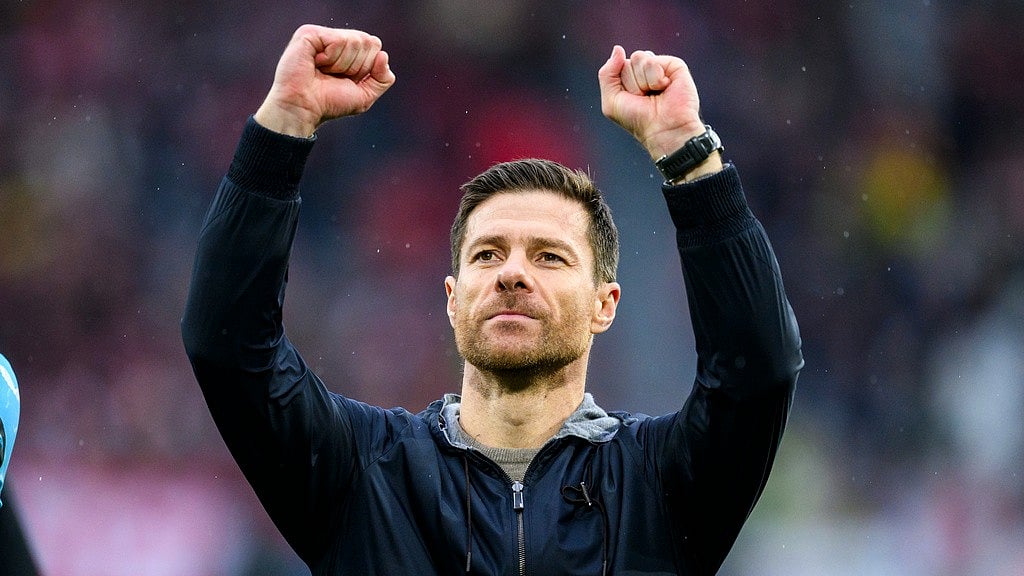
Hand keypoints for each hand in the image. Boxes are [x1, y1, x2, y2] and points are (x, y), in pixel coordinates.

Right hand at [254, 25, 395, 136]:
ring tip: (323, 71)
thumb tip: (383, 55)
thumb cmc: (329, 103)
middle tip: (334, 76)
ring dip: (342, 64)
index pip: (375, 46)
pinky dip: (331, 59)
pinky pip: (338, 40)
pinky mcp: (310, 33)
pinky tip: (316, 64)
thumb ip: (382, 78)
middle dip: (356, 66)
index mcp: (349, 50)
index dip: (366, 67)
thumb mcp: (365, 95)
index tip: (347, 79)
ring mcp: (322, 35)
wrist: (304, 109)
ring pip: (354, 41)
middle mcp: (337, 39)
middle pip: (368, 41)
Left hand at [598, 46, 708, 161]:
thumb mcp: (611, 100)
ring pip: (639, 58)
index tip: (633, 100)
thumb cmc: (638, 119)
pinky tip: (664, 88)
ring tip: (654, 94)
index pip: (618, 65)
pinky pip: (652, 61)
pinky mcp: (674, 65)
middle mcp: (646, 70)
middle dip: (632, 83)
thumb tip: (618, 48)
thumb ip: (607, 74)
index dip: (622, 84)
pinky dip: (654, 79)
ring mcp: (661, 66)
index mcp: (632, 76)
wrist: (662, 129)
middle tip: (644, 98)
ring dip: (643, 82)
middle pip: (629, 61)